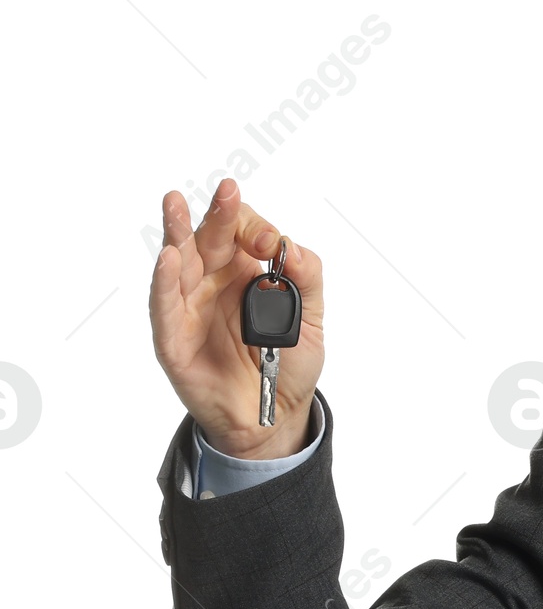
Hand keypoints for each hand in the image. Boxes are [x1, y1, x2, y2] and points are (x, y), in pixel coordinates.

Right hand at [148, 177, 325, 458]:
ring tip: (176, 204)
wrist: (273, 418)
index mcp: (247, 272)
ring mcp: (190, 307)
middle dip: (216, 214)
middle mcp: (214, 282)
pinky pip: (165, 306)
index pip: (242, 233)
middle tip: (227, 191)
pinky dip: (165, 281)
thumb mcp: (311, 323)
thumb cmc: (288, 367)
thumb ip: (307, 282)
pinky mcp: (173, 338)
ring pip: (179, 262)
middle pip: (209, 238)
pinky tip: (169, 256)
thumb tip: (293, 249)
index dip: (254, 228)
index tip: (270, 244)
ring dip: (177, 232)